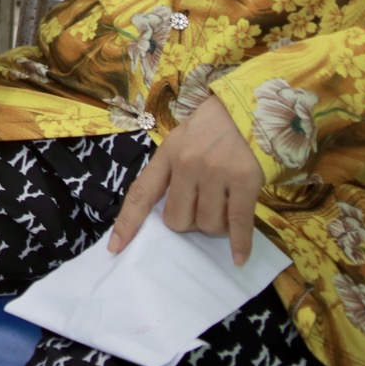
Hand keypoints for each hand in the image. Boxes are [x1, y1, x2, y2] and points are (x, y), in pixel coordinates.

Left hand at [108, 95, 267, 264]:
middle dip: (188, 224)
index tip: (115, 248)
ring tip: (223, 207)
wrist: (249, 107)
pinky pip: (238, 223)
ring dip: (215, 226)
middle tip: (201, 209)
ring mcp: (217, 172)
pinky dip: (239, 244)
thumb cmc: (211, 128)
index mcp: (167, 154)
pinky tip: (239, 257)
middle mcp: (188, 163)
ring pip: (208, 224)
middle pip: (178, 219)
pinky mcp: (245, 180)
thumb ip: (170, 173)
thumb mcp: (180, 141)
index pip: (141, 194)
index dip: (128, 223)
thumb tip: (167, 216)